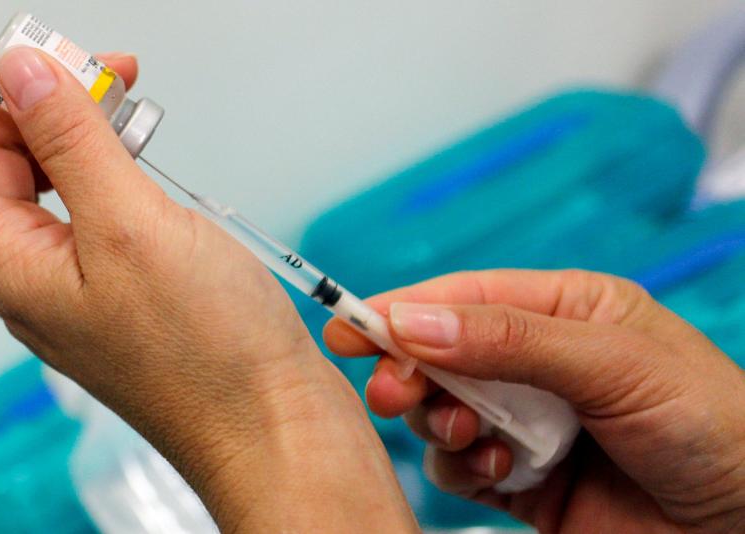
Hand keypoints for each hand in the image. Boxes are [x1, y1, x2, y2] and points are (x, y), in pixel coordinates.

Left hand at [0, 13, 416, 531]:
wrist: (269, 423)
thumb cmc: (208, 357)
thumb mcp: (133, 227)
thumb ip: (72, 144)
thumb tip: (25, 74)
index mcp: (8, 264)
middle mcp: (29, 273)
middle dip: (28, 99)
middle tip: (89, 61)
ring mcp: (74, 279)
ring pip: (42, 180)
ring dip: (73, 126)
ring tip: (127, 97)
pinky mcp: (118, 280)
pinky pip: (86, 204)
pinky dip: (104, 161)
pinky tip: (141, 148)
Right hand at [324, 269, 744, 532]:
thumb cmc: (719, 429)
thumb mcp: (617, 365)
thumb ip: (512, 341)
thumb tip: (417, 320)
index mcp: (569, 311)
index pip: (468, 298)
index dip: (405, 309)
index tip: (351, 325)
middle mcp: (542, 363)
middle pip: (444, 355)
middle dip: (413, 371)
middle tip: (390, 390)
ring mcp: (530, 423)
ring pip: (445, 411)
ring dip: (442, 423)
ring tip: (469, 436)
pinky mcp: (524, 481)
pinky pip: (463, 468)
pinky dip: (465, 470)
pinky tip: (500, 473)